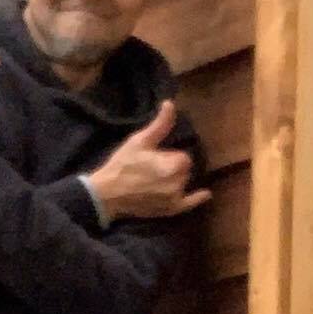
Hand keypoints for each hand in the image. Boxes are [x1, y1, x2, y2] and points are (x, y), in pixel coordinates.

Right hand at [86, 101, 211, 218]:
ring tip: (155, 181)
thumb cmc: (123, 164)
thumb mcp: (140, 141)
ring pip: (183, 183)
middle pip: (185, 170)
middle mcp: (180, 182)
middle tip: (150, 169)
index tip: (153, 158)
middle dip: (173, 167)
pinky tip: (206, 194)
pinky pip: (189, 204)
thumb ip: (160, 124)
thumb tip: (170, 103)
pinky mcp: (170, 210)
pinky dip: (197, 199)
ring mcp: (176, 198)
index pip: (183, 157)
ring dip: (175, 180)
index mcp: (176, 164)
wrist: (107, 194)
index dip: (168, 156)